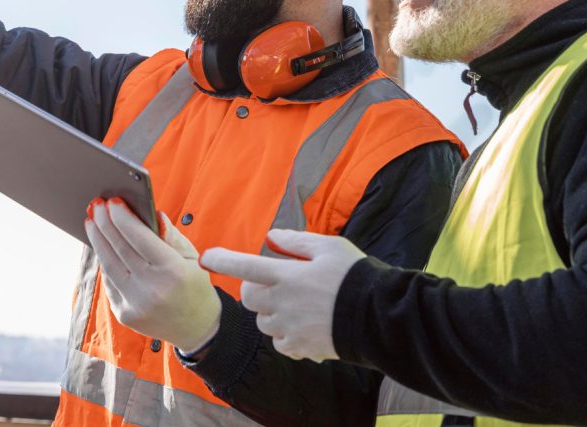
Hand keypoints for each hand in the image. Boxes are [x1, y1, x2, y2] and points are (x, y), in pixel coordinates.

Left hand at [85, 198, 220, 352]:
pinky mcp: (124, 314)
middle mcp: (152, 289)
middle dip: (105, 224)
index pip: (140, 238)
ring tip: (92, 222)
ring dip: (97, 240)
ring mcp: (136, 304)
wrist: (196, 328)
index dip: (123, 218)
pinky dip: (104, 261)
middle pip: (120, 249)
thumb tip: (151, 213)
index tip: (113, 202)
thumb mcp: (192, 257)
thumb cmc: (194, 285)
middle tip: (96, 205)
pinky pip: (109, 281)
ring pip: (109, 265)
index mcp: (173, 272)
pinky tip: (101, 245)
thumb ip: (171, 235)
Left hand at [201, 229, 364, 362]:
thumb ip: (296, 241)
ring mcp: (290, 327)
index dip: (222, 260)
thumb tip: (271, 238)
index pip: (244, 265)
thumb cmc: (355, 276)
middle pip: (249, 296)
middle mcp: (283, 302)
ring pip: (263, 321)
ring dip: (271, 312)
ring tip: (296, 305)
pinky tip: (303, 325)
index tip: (206, 257)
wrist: (381, 317)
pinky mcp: (301, 347)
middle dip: (255, 288)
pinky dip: (285, 334)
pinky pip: (280, 342)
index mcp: (287, 274)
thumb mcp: (329, 246)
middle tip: (275, 283)